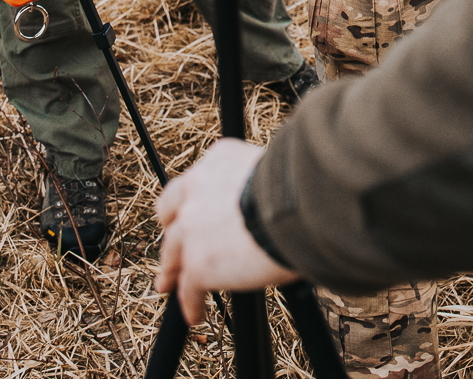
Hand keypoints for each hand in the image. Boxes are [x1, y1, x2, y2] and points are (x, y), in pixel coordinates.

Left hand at [155, 140, 296, 324]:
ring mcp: (192, 228)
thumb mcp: (275, 169)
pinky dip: (191, 303)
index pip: (195, 181)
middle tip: (175, 244)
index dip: (193, 199)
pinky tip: (196, 313)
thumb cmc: (302, 185)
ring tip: (170, 284)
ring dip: (171, 269)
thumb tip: (277, 197)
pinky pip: (188, 288)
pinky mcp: (197, 263)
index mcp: (219, 160)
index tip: (197, 209)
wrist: (299, 204)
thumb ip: (260, 182)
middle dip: (171, 230)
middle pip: (171, 214)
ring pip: (172, 252)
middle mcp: (197, 189)